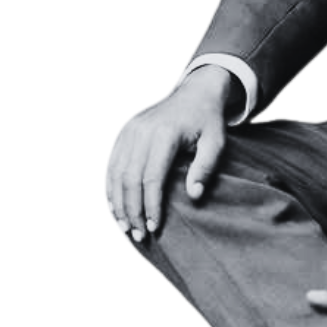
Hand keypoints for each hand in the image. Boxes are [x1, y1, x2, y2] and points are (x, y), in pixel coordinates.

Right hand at [104, 69, 235, 242]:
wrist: (195, 91)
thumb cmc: (208, 120)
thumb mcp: (216, 142)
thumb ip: (205, 168)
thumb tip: (193, 196)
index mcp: (164, 134)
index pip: (151, 178)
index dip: (151, 206)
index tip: (154, 228)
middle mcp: (141, 130)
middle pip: (129, 178)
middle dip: (132, 210)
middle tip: (137, 235)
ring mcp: (128, 129)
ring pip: (115, 172)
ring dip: (117, 202)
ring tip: (124, 227)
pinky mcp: (123, 131)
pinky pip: (111, 163)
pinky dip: (110, 187)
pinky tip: (114, 206)